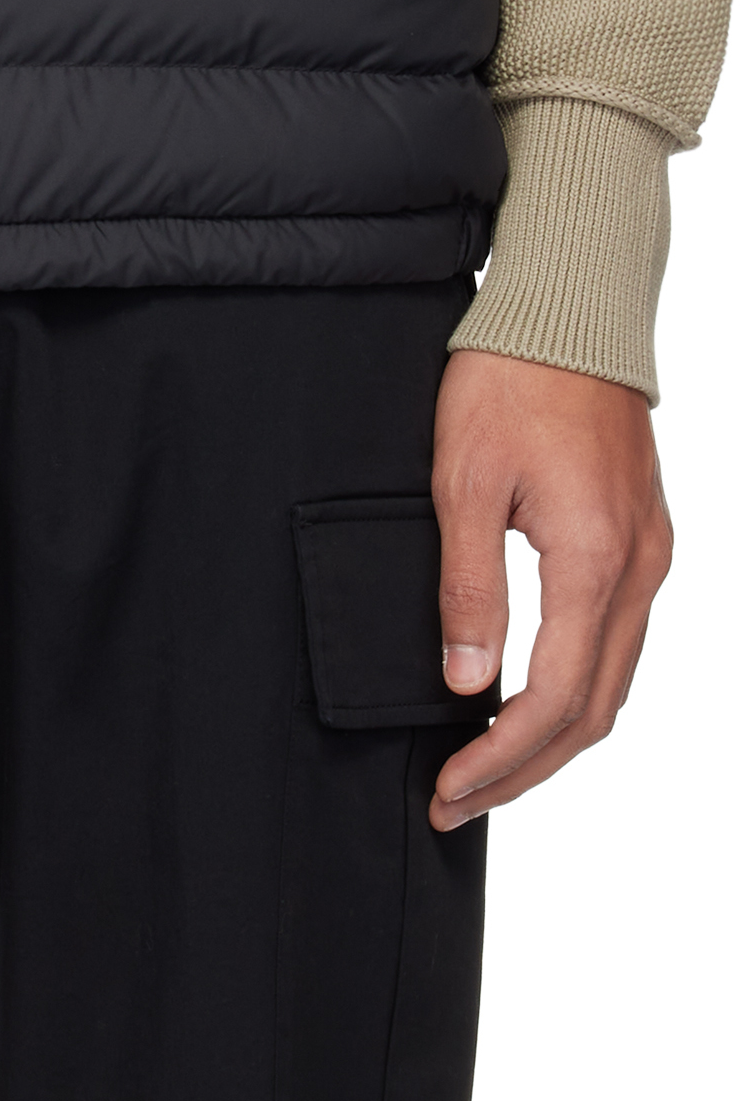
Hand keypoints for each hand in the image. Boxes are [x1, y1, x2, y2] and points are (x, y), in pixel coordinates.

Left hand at [429, 346, 671, 832]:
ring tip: (487, 764)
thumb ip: (468, 587)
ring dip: (554, 735)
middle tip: (457, 798)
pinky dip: (579, 687)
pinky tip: (532, 696)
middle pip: (594, 710)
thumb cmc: (511, 375)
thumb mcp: (463, 479)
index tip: (448, 786)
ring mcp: (651, 552)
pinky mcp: (644, 535)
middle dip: (525, 767)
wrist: (572, 302)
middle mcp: (639, 568)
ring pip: (615, 681)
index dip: (501, 757)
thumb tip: (466, 683)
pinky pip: (622, 640)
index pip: (554, 699)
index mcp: (595, 559)